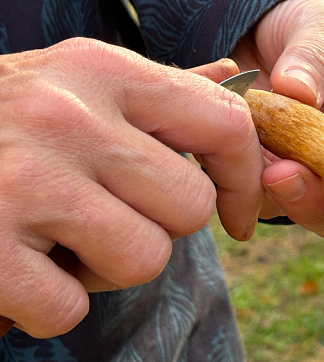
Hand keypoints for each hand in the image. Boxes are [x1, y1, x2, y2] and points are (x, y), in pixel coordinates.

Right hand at [0, 38, 262, 337]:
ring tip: (57, 237)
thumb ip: (161, 89)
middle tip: (106, 213)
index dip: (245, 177)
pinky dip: (46, 303)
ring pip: (143, 260)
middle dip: (158, 225)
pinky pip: (68, 307)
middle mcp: (69, 117)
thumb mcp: (77, 80)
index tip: (237, 212)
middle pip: (187, 208)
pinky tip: (14, 266)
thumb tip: (234, 80)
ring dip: (106, 266)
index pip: (226, 123)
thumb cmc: (2, 116)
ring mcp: (23, 181)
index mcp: (104, 70)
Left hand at [229, 0, 323, 255]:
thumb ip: (315, 55)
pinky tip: (227, 135)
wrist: (261, 28)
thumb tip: (297, 91)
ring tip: (253, 156)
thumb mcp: (322, 27)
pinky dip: (239, 174)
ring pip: (297, 212)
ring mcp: (305, 176)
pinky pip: (251, 191)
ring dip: (277, 196)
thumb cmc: (311, 27)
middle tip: (283, 173)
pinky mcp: (261, 174)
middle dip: (320, 206)